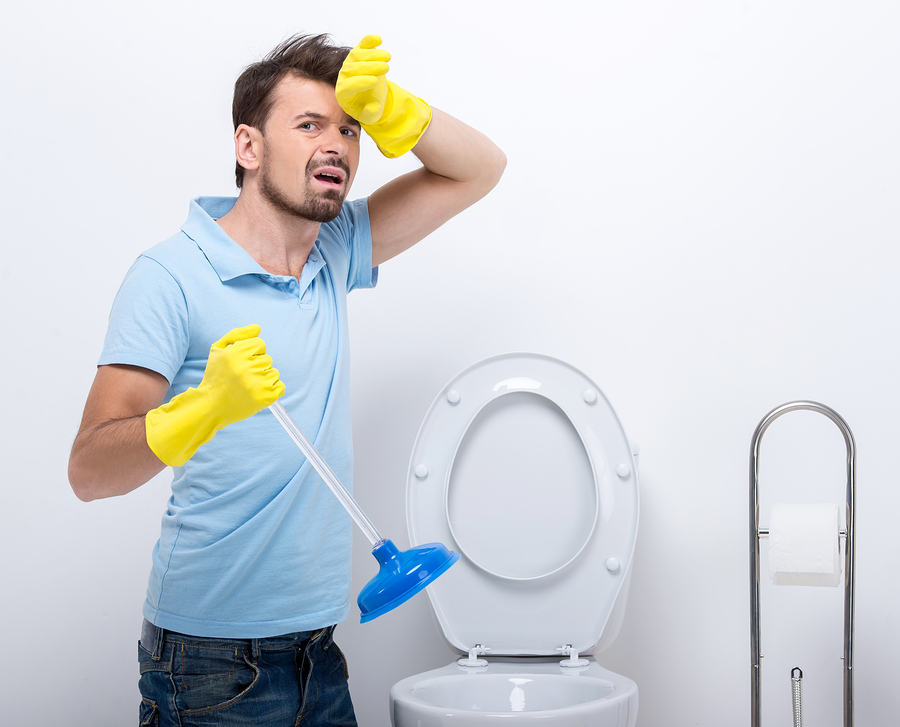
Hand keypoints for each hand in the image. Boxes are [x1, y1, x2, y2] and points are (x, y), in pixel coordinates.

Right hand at [145, 325, 284, 465]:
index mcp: (237, 352)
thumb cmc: (215, 376)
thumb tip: (258, 328)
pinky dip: (272, 390)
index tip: (242, 362)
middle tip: (242, 377)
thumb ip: (237, 334)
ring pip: (274, 372)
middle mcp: (248, 366)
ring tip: (248, 386)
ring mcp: (258, 383)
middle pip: (267, 359)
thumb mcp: (218, 350)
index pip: (260, 344)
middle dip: (257, 366)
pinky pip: (280, 387)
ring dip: (264, 378)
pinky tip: (257, 392)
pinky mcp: (265, 397)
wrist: (210, 406)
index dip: (252, 352)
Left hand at [336, 35, 431, 157]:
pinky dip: (369, 41)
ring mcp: (350, 63)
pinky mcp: (359, 53)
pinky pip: (362, 45)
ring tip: (387, 57)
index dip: (360, 83)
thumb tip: (373, 107)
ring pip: (357, 55)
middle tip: (385, 68)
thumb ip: (370, 114)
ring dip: (372, 54)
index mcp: (343, 92)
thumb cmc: (368, 107)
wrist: (371, 96)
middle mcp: (343, 76)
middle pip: (353, 69)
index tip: (374, 81)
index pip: (348, 85)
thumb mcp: (370, 117)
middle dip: (370, 67)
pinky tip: (378, 39)